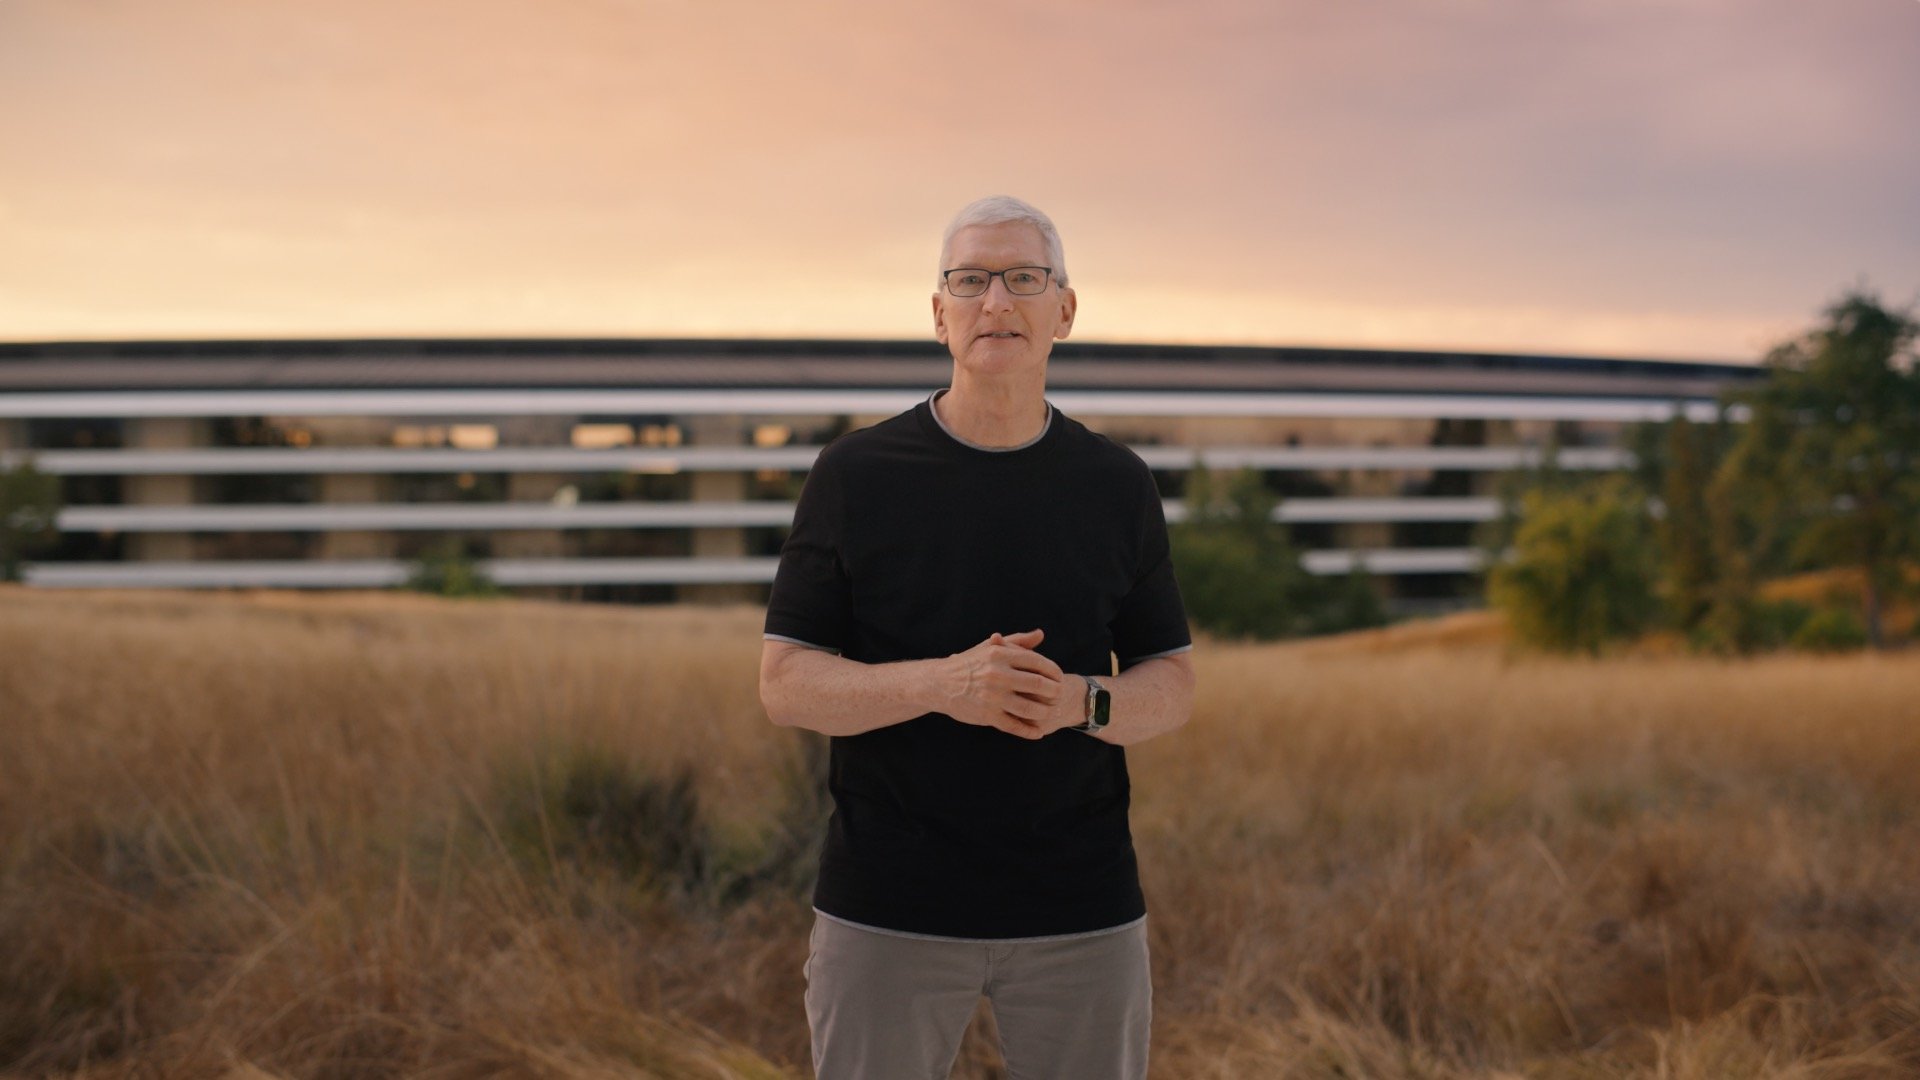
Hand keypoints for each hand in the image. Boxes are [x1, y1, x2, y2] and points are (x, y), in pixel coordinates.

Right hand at [939, 629, 1070, 739]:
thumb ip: (1017, 641)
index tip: (1059, 678)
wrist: (938, 683)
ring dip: (1045, 713)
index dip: (1054, 671)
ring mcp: (993, 697)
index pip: (1038, 662)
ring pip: (1030, 708)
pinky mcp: (987, 715)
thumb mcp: (990, 648)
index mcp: (1001, 655)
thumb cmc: (968, 663)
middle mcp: (998, 675)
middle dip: (1054, 692)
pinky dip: (1029, 731)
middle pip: (1039, 685)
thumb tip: (1040, 634)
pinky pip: (1014, 726)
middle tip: (1059, 696)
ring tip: (1050, 713)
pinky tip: (1038, 732)